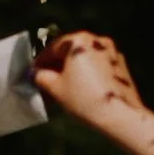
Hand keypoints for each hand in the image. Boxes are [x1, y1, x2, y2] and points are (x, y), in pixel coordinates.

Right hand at [33, 31, 153, 139]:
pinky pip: (96, 65)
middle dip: (57, 65)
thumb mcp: (55, 88)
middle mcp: (96, 40)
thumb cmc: (83, 98)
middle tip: (46, 80)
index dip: (40, 61)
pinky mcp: (120, 65)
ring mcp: (111, 52)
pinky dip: (86, 72)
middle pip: (70, 51)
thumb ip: (41, 77)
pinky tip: (81, 87)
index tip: (33, 73)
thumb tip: (37, 74)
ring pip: (84, 58)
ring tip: (63, 86)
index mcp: (79, 40)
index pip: (53, 48)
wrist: (119, 114)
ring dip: (72, 69)